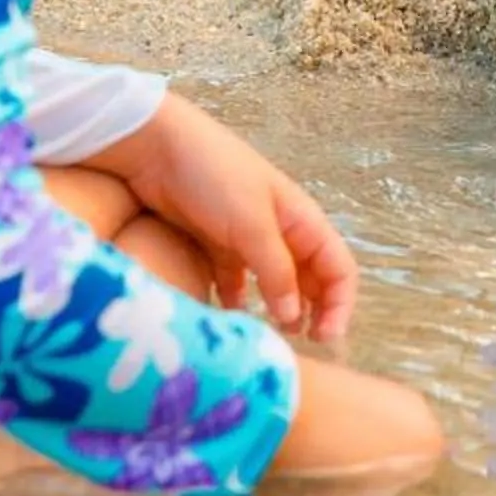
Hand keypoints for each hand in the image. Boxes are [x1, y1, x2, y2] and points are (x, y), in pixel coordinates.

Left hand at [101, 94, 360, 344]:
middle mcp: (280, 232)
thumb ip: (277, 271)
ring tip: (266, 340)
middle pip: (310, 280)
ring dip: (276, 311)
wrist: (156, 150)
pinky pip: (235, 283)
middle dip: (312, 313)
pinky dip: (237, 303)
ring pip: (273, 285)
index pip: (337, 268)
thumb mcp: (252, 224)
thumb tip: (294, 316)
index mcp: (301, 220)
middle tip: (300, 346)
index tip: (325, 338)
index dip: (339, 303)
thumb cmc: (213, 176)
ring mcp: (246, 240)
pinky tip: (228, 320)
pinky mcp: (214, 247)